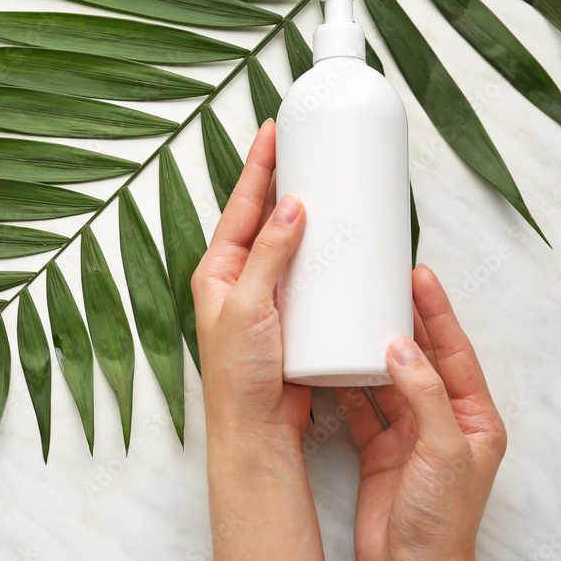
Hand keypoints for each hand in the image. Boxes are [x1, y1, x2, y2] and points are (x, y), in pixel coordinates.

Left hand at [194, 121, 329, 560]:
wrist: (256, 429)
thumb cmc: (238, 373)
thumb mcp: (248, 305)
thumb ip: (268, 255)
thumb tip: (291, 206)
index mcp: (217, 271)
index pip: (240, 207)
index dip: (257, 168)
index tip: (272, 131)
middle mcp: (239, 278)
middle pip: (266, 218)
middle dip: (284, 182)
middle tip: (308, 148)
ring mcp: (266, 295)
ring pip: (290, 243)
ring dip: (308, 215)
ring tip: (331, 184)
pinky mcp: (292, 315)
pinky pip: (310, 273)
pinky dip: (325, 253)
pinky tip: (343, 241)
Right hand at [337, 265, 505, 560]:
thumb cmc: (442, 521)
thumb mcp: (442, 450)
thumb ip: (423, 395)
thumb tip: (401, 347)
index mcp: (472, 418)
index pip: (454, 352)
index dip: (437, 313)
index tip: (418, 277)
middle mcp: (440, 421)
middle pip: (419, 359)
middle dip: (402, 321)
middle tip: (383, 284)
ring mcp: (408, 435)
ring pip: (386, 379)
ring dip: (370, 349)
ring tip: (352, 315)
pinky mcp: (378, 450)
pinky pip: (360, 407)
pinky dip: (346, 384)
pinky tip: (332, 362)